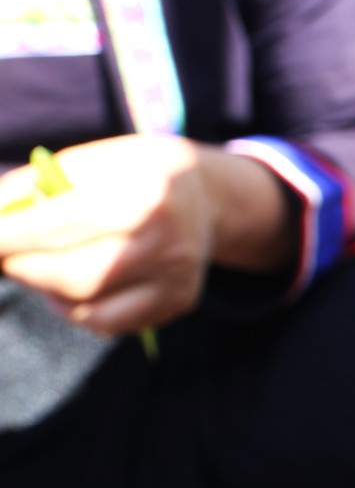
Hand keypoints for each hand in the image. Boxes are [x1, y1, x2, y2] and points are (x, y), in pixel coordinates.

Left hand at [0, 136, 291, 334]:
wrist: (203, 194)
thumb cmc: (129, 173)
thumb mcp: (85, 163)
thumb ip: (32, 191)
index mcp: (142, 194)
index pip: (58, 226)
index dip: (8, 238)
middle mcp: (166, 242)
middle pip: (73, 278)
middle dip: (24, 269)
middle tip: (6, 257)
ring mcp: (177, 278)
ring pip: (89, 311)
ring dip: (49, 293)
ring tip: (43, 268)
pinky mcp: (179, 302)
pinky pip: (110, 324)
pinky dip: (79, 310)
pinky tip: (76, 288)